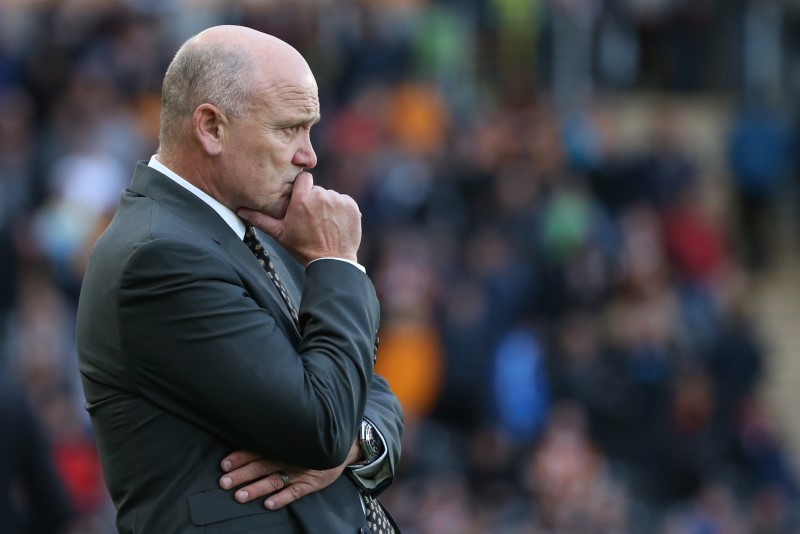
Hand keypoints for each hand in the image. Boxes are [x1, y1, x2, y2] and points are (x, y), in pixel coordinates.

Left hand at [219, 443, 361, 509]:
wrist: (342, 445)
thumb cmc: (312, 439)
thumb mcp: (295, 434)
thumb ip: (275, 437)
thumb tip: (248, 435)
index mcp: (283, 444)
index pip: (259, 449)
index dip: (241, 456)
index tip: (224, 464)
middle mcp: (289, 457)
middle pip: (262, 465)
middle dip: (242, 474)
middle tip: (224, 482)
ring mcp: (300, 471)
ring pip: (275, 480)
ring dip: (257, 488)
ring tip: (240, 496)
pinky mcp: (312, 483)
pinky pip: (295, 493)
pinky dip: (282, 499)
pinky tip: (268, 504)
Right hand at [238, 172, 361, 265]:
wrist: (332, 262)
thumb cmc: (303, 248)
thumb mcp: (279, 234)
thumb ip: (260, 219)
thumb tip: (240, 210)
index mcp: (301, 200)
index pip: (304, 179)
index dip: (303, 188)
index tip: (302, 199)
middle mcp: (320, 196)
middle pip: (317, 190)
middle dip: (315, 201)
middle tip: (313, 220)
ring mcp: (337, 201)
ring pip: (331, 197)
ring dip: (328, 207)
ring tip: (325, 225)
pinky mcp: (351, 206)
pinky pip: (345, 202)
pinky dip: (342, 211)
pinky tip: (336, 225)